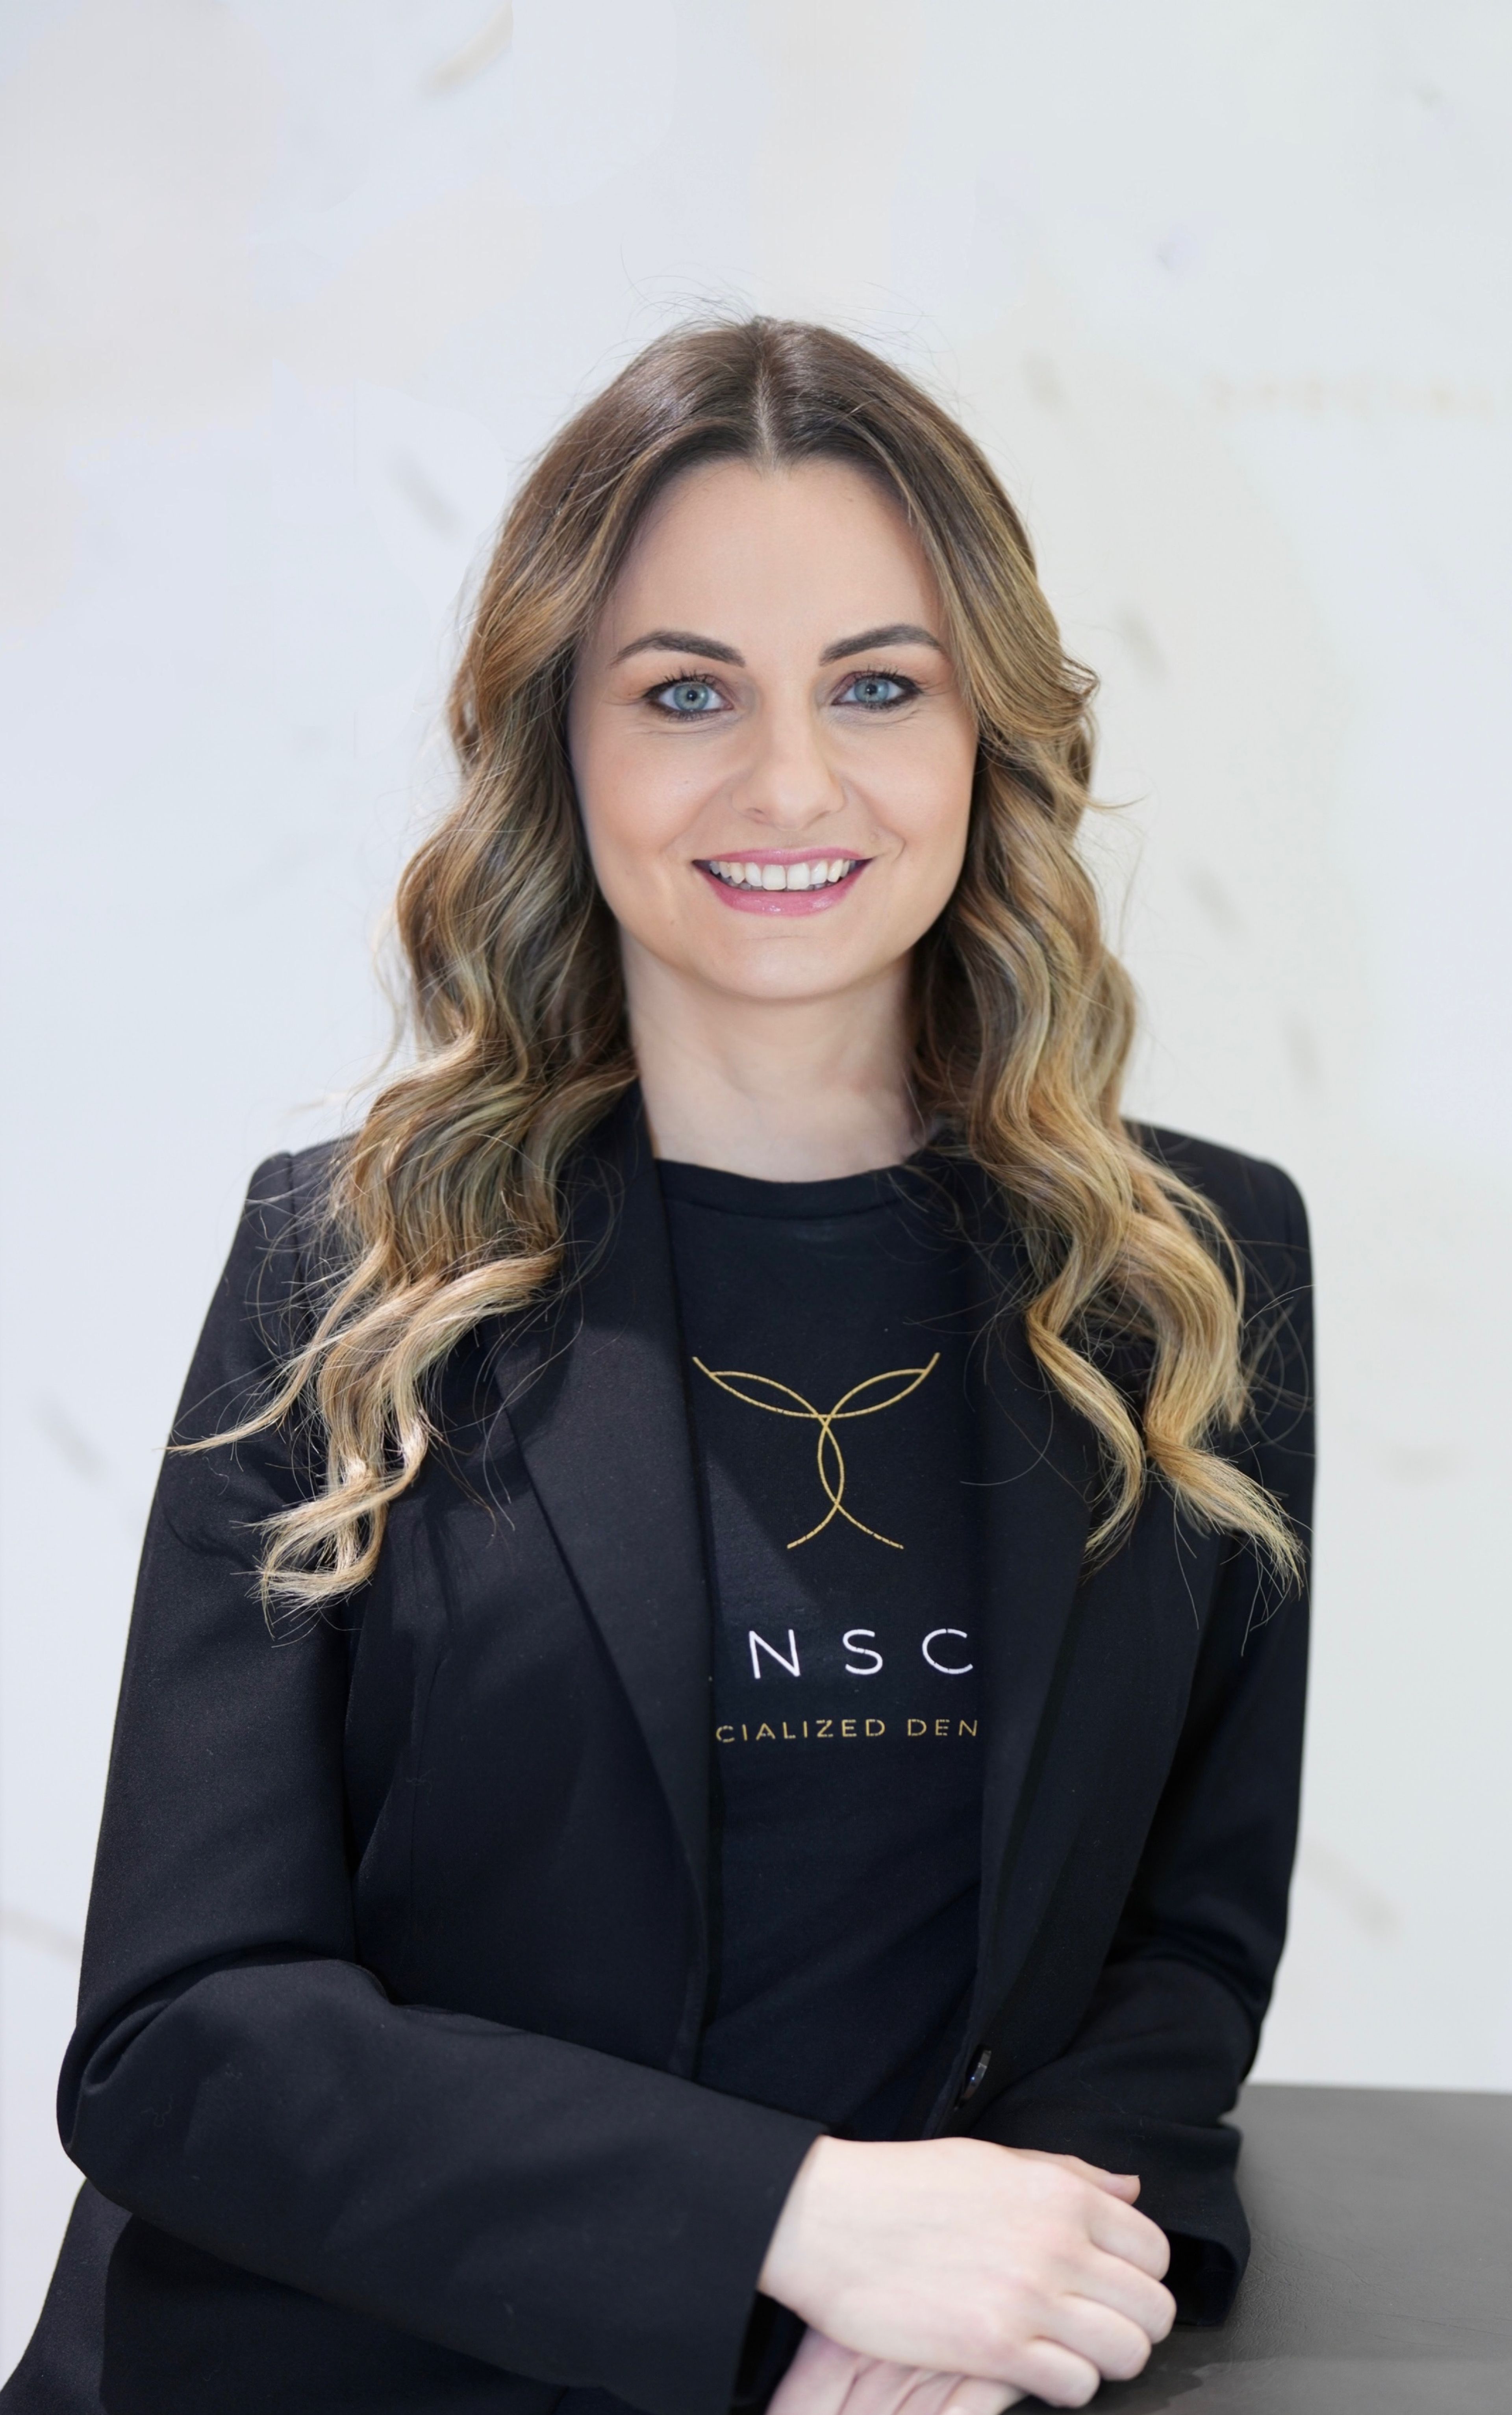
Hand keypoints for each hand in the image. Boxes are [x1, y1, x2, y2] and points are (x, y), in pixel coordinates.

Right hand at [759, 2138, 1174, 2408]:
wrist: (828, 2218)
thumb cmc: (903, 2187)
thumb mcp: (992, 2159)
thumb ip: (1069, 2174)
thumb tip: (1130, 2189)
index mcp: (1060, 2193)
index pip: (1154, 2250)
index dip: (1139, 2276)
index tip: (1112, 2287)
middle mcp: (1057, 2242)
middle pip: (1153, 2309)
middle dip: (1134, 2325)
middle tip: (1097, 2327)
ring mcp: (1029, 2296)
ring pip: (1127, 2353)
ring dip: (1106, 2360)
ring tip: (1071, 2352)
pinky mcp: (995, 2346)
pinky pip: (1076, 2385)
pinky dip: (1065, 2385)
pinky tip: (1035, 2369)